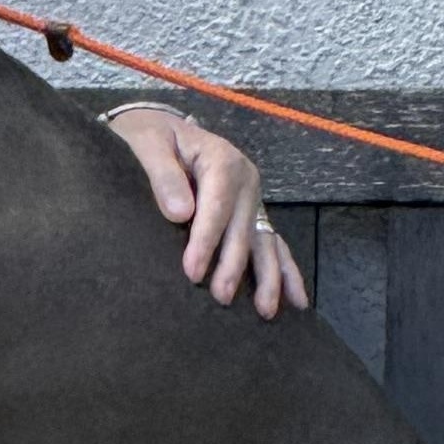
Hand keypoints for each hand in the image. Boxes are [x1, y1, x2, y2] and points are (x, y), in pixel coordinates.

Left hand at [104, 102, 306, 318]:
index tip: (192, 272)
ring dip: (268, 277)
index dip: (206, 241)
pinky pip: (272, 244)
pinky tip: (296, 301)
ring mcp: (253, 199)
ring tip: (265, 311)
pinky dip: (285, 271)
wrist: (161, 132)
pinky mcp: (253, 214)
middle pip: (243, 229)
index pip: (216, 206)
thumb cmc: (150, 137)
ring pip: (265, 241)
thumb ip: (162, 174)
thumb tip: (180, 212)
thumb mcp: (146, 142)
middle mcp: (246, 180)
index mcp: (222, 160)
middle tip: (221, 298)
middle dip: (234, 266)